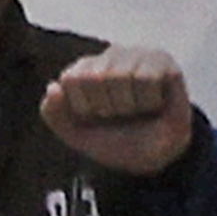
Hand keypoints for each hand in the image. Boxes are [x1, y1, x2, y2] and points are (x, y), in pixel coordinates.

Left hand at [38, 44, 200, 176]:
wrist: (154, 160)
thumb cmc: (116, 141)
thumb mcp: (76, 134)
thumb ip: (53, 114)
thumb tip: (53, 87)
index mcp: (85, 69)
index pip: (71, 78)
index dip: (83, 106)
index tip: (96, 117)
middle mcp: (110, 56)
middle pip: (96, 77)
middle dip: (108, 107)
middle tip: (120, 115)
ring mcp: (137, 55)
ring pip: (121, 76)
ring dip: (130, 105)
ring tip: (138, 110)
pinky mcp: (163, 61)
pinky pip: (147, 77)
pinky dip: (150, 100)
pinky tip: (154, 104)